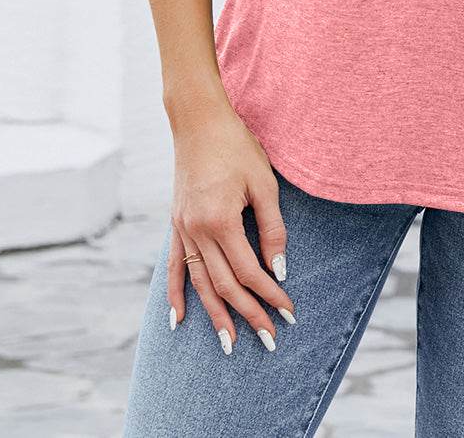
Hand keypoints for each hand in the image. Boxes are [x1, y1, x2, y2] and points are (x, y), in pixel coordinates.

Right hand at [166, 97, 296, 351]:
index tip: (288, 312)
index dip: (270, 294)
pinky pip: (175, 267)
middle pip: (224, 285)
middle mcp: (197, 230)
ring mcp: (182, 229)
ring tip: (229, 343)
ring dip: (215, 315)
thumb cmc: (237, 147)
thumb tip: (278, 269)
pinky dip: (176, 294)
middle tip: (269, 339)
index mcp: (221, 221)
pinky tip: (177, 320)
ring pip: (199, 282)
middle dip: (248, 314)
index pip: (248, 271)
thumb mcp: (263, 183)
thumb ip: (272, 228)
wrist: (199, 121)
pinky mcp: (175, 224)